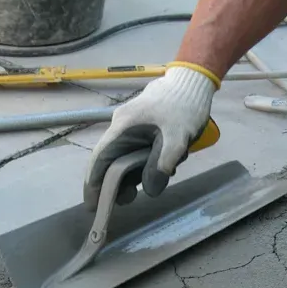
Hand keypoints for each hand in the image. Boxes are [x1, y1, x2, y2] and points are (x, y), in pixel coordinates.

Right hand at [84, 64, 216, 210]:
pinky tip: (162, 167)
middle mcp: (121, 126)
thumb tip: (150, 190)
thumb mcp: (176, 140)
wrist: (193, 81)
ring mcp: (131, 126)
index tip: (93, 205)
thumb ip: (160, 166)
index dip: (94, 184)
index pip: (100, 160)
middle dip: (116, 184)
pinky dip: (144, 163)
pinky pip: (136, 150)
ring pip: (125, 157)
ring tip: (152, 182)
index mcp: (123, 127)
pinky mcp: (142, 127)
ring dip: (134, 173)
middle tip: (129, 200)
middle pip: (110, 161)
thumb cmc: (184, 107)